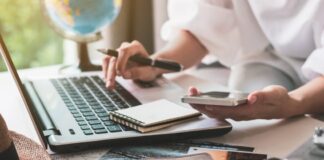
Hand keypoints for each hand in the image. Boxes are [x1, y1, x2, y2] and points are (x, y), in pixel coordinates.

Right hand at [102, 41, 159, 88]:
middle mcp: (126, 47)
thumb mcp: (149, 72)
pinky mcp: (114, 58)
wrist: (148, 68)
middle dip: (111, 71)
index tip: (121, 74)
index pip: (124, 51)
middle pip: (114, 56)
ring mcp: (118, 52)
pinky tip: (109, 82)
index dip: (121, 62)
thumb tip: (124, 74)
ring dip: (107, 73)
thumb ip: (138, 72)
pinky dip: (106, 73)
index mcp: (136, 47)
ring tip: (110, 85)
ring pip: (108, 60)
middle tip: (111, 84)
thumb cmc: (150, 68)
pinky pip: (106, 63)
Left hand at [188, 86, 302, 120]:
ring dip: (202, 104)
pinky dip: (207, 103)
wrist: (283, 106)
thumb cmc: (278, 100)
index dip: (215, 107)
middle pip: (217, 112)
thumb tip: (252, 97)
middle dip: (202, 104)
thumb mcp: (274, 94)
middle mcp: (239, 114)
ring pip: (215, 111)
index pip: (227, 111)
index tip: (203, 102)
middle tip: (190, 94)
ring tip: (192, 93)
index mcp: (248, 111)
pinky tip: (201, 97)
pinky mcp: (234, 110)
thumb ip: (263, 96)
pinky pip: (218, 109)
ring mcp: (236, 113)